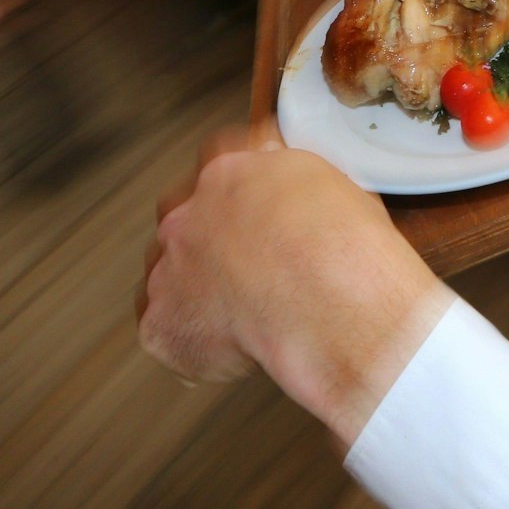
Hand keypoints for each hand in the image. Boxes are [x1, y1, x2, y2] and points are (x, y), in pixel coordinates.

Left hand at [137, 128, 453, 445]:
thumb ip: (295, 185)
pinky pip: (169, 332)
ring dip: (198, 290)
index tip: (254, 206)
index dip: (239, 191)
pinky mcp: (162, 325)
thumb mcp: (336, 187)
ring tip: (249, 312)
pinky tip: (237, 345)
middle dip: (209, 241)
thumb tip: (298, 196)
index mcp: (229, 173)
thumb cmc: (347, 250)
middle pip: (183, 221)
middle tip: (251, 267)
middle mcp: (187, 216)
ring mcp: (168, 270)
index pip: (217, 163)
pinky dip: (196, 341)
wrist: (332, 307)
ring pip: (170, 277)